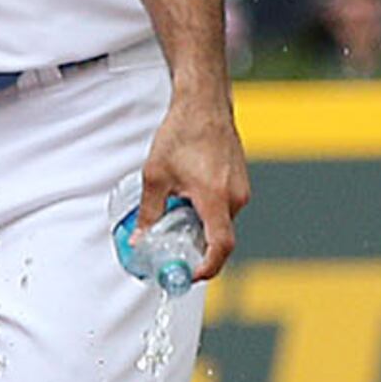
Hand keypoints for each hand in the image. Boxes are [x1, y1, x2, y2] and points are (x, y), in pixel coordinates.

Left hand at [140, 88, 248, 279]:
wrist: (204, 106)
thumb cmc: (182, 135)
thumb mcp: (155, 176)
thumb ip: (148, 212)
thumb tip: (140, 240)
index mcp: (216, 198)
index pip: (220, 246)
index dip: (206, 267)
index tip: (188, 275)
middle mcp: (235, 197)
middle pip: (218, 238)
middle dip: (194, 248)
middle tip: (169, 252)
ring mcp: (241, 190)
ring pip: (220, 224)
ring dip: (198, 229)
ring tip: (171, 219)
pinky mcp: (239, 183)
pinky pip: (224, 210)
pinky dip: (205, 215)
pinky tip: (184, 203)